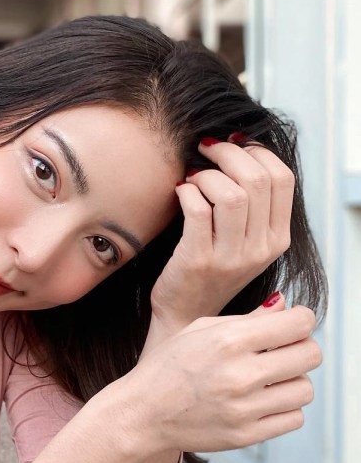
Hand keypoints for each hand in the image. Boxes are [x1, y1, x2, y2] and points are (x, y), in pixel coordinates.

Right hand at [121, 293, 321, 455]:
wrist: (141, 413)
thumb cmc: (167, 367)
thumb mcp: (199, 330)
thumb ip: (247, 318)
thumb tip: (285, 306)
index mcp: (227, 340)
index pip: (299, 324)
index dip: (300, 321)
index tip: (290, 326)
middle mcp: (239, 374)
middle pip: (310, 355)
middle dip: (301, 349)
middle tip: (282, 352)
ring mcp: (244, 408)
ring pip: (305, 389)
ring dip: (293, 381)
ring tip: (269, 380)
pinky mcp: (246, 435)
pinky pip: (294, 418)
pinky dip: (284, 408)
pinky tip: (262, 401)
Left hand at [150, 135, 294, 334]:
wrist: (183, 316)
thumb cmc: (209, 270)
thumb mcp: (244, 242)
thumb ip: (251, 205)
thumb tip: (240, 146)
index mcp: (277, 239)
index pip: (283, 178)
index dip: (256, 152)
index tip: (233, 145)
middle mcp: (260, 248)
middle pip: (257, 180)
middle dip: (228, 154)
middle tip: (205, 150)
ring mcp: (231, 257)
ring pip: (231, 193)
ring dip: (206, 174)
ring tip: (192, 177)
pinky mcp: (198, 260)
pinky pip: (198, 209)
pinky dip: (187, 191)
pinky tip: (180, 192)